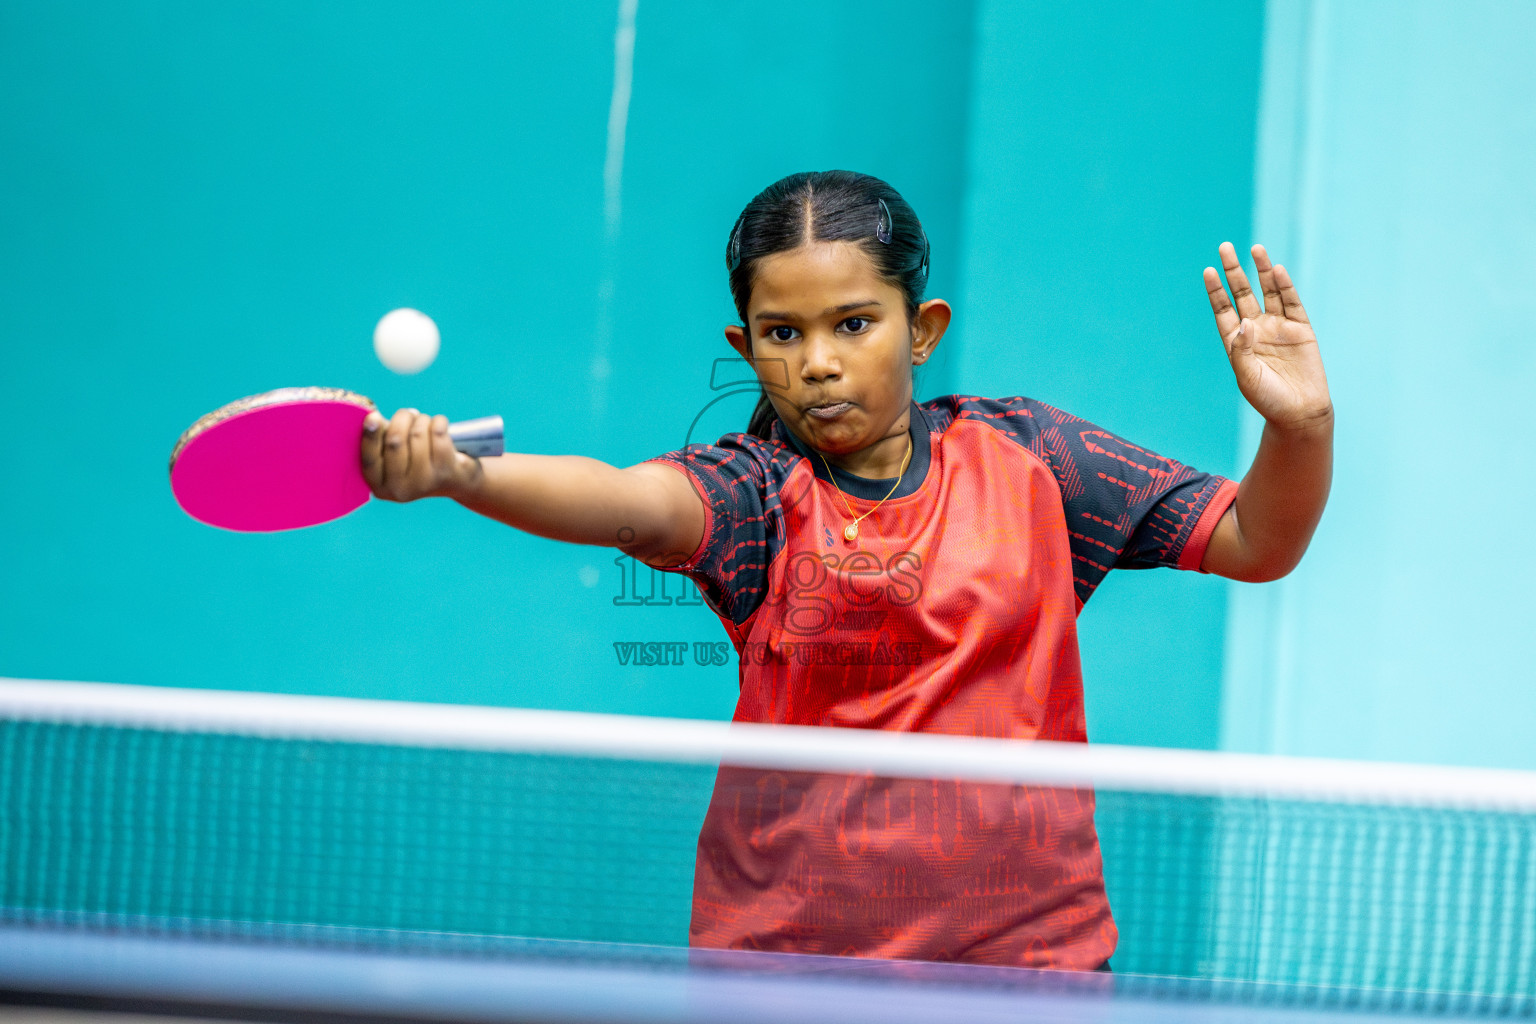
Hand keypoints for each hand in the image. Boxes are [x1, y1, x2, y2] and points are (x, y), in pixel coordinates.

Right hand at [360, 408, 483, 502]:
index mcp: (379, 486)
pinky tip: (439, 425)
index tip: (373, 416)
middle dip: (402, 419)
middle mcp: (399, 489)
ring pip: (417, 434)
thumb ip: (382, 440)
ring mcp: (423, 483)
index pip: (370, 459)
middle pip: (394, 441)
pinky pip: (438, 433)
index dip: (370, 436)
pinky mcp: (445, 472)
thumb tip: (373, 420)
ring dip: (421, 420)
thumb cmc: (418, 459)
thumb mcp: (395, 456)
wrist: (455, 480)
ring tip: (424, 422)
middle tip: (408, 414)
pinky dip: (438, 422)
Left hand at [1205, 243, 1331, 430]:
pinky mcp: (1301, 330)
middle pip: (1243, 293)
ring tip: (1254, 248)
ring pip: (1269, 292)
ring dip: (1261, 271)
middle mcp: (1256, 329)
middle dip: (1234, 271)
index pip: (1223, 309)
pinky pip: (1292, 303)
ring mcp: (1279, 327)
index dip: (1216, 290)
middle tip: (1224, 246)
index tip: (1208, 270)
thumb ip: (1242, 350)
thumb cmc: (1268, 399)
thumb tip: (1245, 321)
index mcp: (1237, 341)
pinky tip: (1277, 270)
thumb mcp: (1247, 377)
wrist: (1300, 413)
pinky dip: (1286, 286)